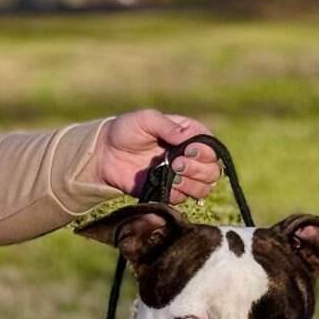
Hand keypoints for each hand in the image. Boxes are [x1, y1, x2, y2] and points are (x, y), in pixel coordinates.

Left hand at [90, 110, 220, 199]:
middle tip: (176, 164)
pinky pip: (183, 199)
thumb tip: (187, 137)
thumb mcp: (146, 119)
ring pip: (203, 188)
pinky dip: (178, 194)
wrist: (105, 154)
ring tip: (172, 175)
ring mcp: (180, 176)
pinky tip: (165, 185)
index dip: (205, 152)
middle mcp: (189, 157)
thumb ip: (167, 126)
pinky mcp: (168, 192)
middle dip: (198, 169)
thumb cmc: (127, 130)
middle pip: (212, 171)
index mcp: (189, 136)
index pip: (211, 147)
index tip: (188, 150)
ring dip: (192, 184)